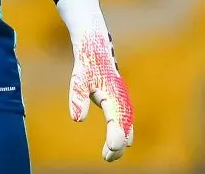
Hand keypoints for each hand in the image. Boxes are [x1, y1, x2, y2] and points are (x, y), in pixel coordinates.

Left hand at [68, 28, 134, 161]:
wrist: (96, 47)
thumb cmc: (87, 64)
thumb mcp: (78, 79)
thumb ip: (78, 98)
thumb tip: (78, 119)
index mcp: (114, 94)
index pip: (117, 120)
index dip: (116, 135)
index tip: (111, 148)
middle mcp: (122, 98)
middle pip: (125, 126)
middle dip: (118, 143)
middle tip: (107, 157)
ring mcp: (123, 99)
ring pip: (126, 124)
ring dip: (120, 140)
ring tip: (108, 155)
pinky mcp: (120, 99)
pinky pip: (124, 120)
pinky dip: (121, 132)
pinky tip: (114, 143)